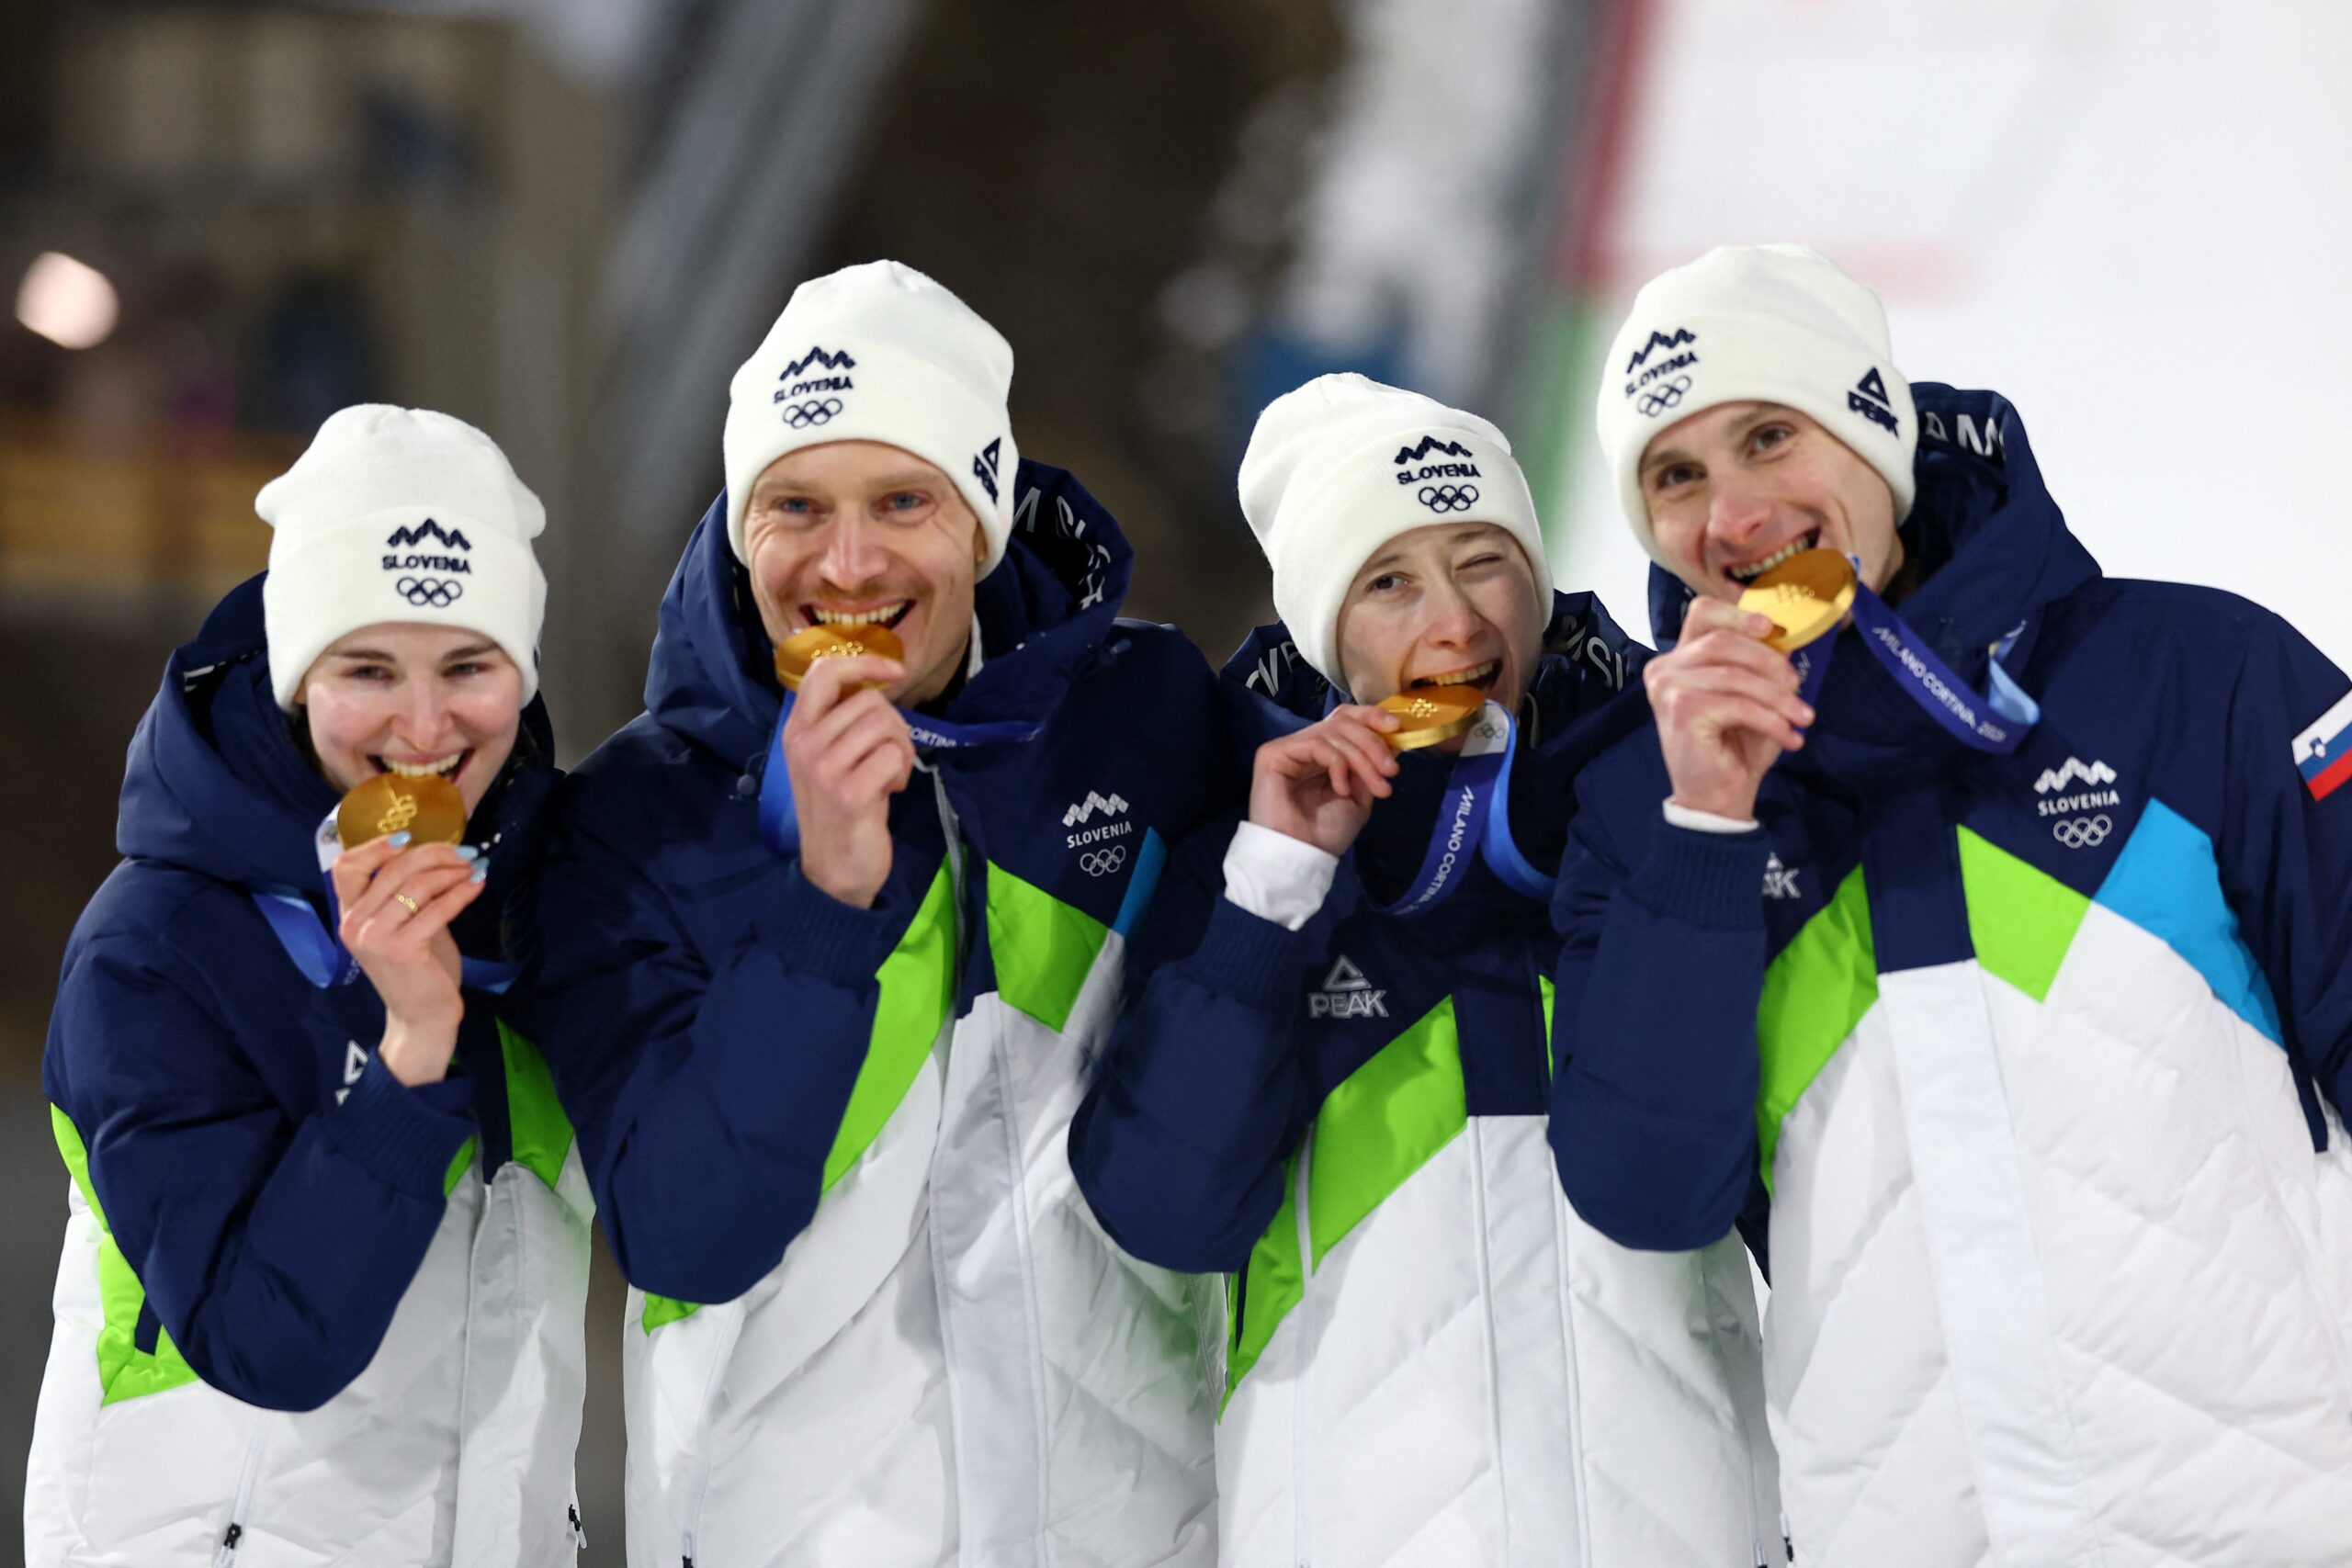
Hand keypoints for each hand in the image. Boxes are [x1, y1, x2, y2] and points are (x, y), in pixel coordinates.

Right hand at [331, 834, 486, 1084]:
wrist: (422, 1017)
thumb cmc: (418, 969)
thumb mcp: (406, 925)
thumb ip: (409, 894)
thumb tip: (439, 856)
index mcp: (349, 915)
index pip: (346, 867)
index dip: (376, 846)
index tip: (410, 837)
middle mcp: (354, 924)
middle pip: (392, 869)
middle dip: (433, 854)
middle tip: (464, 852)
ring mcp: (374, 937)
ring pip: (416, 885)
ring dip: (451, 871)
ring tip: (474, 867)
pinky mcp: (401, 949)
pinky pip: (437, 908)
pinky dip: (461, 892)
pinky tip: (478, 885)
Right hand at [783, 652, 914, 907]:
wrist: (834, 869)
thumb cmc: (839, 810)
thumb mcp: (827, 759)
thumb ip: (841, 721)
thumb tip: (876, 682)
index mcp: (797, 730)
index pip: (824, 672)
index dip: (865, 662)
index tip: (894, 671)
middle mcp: (806, 743)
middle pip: (870, 701)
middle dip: (895, 726)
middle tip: (889, 757)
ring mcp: (825, 767)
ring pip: (885, 724)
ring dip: (900, 750)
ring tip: (888, 776)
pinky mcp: (850, 792)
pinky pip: (893, 756)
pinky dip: (901, 771)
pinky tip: (888, 792)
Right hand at [1248, 705, 1400, 856]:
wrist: (1301, 858)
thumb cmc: (1325, 834)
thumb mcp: (1360, 796)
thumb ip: (1370, 765)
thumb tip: (1393, 736)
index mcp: (1321, 754)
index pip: (1344, 719)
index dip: (1371, 716)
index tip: (1398, 729)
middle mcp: (1303, 746)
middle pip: (1342, 721)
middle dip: (1374, 743)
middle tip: (1392, 771)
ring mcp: (1287, 748)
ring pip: (1333, 731)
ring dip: (1363, 759)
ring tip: (1377, 788)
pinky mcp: (1273, 754)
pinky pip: (1316, 744)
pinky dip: (1338, 764)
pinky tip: (1342, 789)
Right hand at [1645, 598, 1815, 821]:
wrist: (1717, 798)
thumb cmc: (1735, 745)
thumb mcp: (1750, 695)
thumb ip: (1757, 663)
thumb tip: (1782, 639)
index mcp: (1678, 659)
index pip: (1702, 612)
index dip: (1738, 614)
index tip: (1771, 629)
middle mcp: (1664, 669)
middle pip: (1723, 641)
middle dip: (1770, 662)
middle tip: (1798, 687)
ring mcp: (1667, 689)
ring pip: (1736, 675)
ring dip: (1778, 698)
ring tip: (1802, 719)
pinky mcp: (1680, 711)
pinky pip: (1738, 704)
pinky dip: (1771, 720)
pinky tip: (1789, 738)